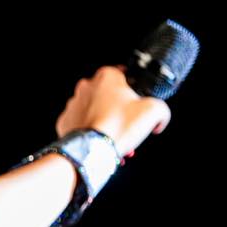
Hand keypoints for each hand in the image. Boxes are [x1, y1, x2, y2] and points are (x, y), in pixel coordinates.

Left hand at [56, 65, 171, 156]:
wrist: (91, 150)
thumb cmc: (117, 127)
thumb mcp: (153, 112)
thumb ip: (162, 109)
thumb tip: (160, 118)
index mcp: (107, 76)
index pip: (125, 75)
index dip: (135, 90)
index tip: (138, 102)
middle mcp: (86, 86)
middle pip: (109, 95)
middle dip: (120, 110)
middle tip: (128, 124)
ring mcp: (73, 103)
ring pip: (95, 110)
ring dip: (106, 121)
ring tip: (116, 137)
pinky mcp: (65, 121)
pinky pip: (81, 124)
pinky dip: (91, 132)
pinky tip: (102, 142)